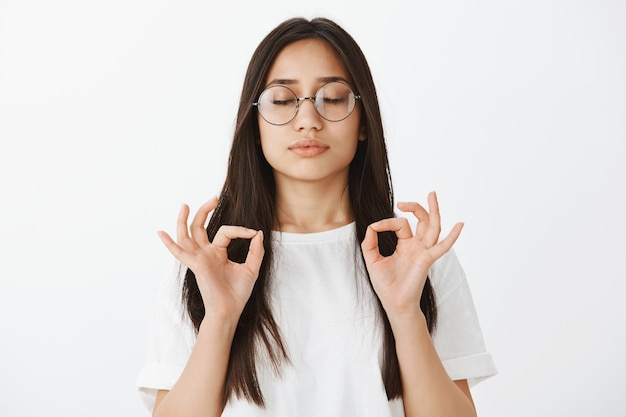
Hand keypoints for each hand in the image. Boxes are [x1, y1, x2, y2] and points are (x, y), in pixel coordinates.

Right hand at [157, 197, 264, 322]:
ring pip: (187, 235)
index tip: (253, 233)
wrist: (231, 310)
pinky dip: (169, 243)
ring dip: (184, 220)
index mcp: (218, 253)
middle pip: (200, 227)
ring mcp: (199, 258)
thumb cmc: (238, 293)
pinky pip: (179, 253)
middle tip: (214, 198)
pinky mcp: (196, 265)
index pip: (225, 231)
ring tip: (185, 205)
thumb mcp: (251, 268)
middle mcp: (206, 254)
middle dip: (205, 211)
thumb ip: (255, 250)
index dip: (240, 230)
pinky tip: (160, 233)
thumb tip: (258, 233)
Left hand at [361, 191, 462, 317]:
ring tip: (432, 194)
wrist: (394, 304)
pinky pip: (442, 247)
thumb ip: (370, 243)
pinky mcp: (427, 260)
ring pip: (433, 227)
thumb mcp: (372, 259)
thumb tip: (371, 227)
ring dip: (433, 210)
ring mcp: (424, 252)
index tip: (375, 227)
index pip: (401, 224)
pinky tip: (460, 225)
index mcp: (405, 245)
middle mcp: (417, 246)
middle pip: (422, 220)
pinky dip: (452, 236)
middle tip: (403, 201)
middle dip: (416, 207)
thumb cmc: (386, 285)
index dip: (386, 222)